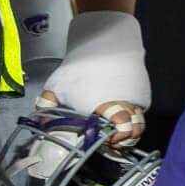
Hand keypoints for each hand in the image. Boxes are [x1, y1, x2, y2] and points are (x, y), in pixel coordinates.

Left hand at [42, 11, 150, 147]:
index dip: (116, 139)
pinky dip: (133, 118)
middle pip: (135, 130)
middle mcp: (125, 103)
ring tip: (118, 132)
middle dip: (125, 140)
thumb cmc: (81, 65)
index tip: (107, 141)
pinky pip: (140, 111)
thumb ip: (46, 107)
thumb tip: (44, 124)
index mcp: (105, 105)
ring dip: (131, 130)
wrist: (104, 43)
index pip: (122, 129)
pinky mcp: (140, 92)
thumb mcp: (55, 86)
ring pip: (140, 122)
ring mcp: (135, 97)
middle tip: (112, 141)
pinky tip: (120, 117)